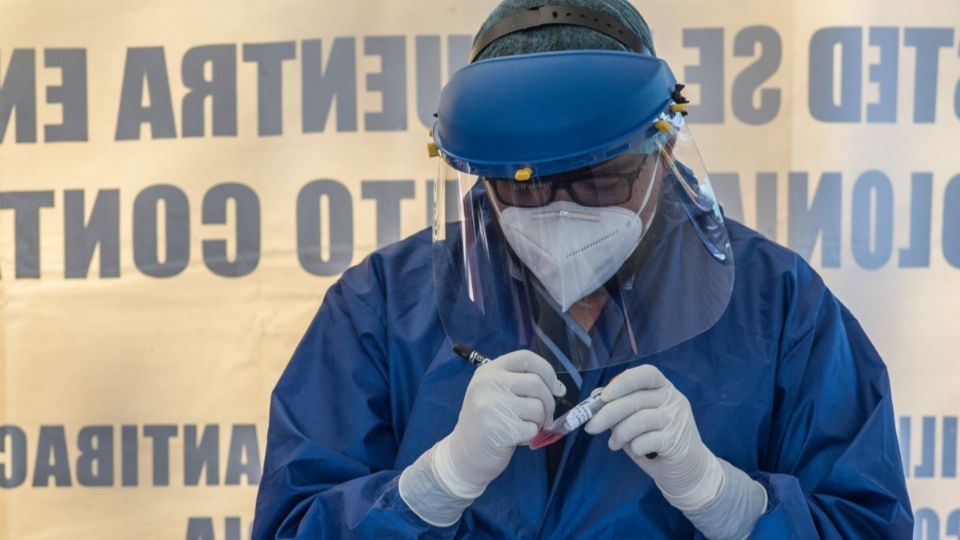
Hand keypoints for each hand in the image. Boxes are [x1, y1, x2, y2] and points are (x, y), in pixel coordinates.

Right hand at [432, 349, 565, 498]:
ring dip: (538, 422)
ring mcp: (490, 404)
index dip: (547, 371)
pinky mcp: (497, 428)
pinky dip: (529, 436)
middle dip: (549, 403)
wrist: (463, 454)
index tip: (554, 387)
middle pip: (537, 383)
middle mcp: (488, 383)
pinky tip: (513, 438)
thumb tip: (559, 388)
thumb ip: (523, 385)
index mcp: (489, 370)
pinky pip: (532, 429)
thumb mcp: (496, 393)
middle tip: (543, 417)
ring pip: (538, 407)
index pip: (526, 357)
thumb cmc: (487, 422)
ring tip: (520, 427)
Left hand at [584, 364, 722, 511]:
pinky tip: (637, 452)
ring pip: (639, 419)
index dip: (623, 382)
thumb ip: (619, 406)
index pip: (646, 374)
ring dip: (619, 434)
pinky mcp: (677, 440)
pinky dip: (635, 447)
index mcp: (663, 388)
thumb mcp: (636, 420)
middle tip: (591, 427)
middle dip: (608, 413)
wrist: (688, 471)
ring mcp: (677, 419)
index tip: (603, 395)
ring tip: (613, 444)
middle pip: (635, 399)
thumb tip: (595, 397)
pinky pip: (646, 440)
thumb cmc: (656, 441)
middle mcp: (673, 399)